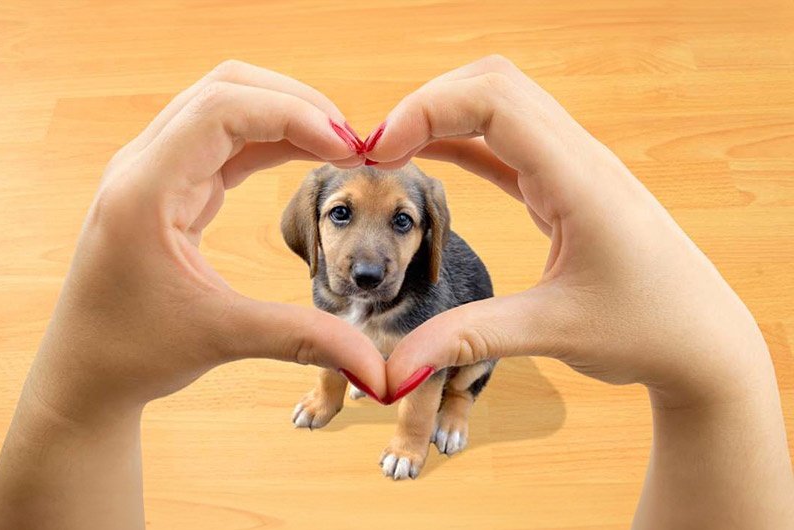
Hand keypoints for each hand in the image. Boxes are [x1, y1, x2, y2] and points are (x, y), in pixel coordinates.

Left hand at [30, 60, 386, 420]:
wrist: (86, 371)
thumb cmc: (135, 353)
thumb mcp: (222, 338)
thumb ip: (303, 338)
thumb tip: (376, 367)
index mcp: (145, 190)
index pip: (222, 110)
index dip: (293, 116)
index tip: (348, 150)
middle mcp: (144, 166)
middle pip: (225, 89)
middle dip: (295, 105)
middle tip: (352, 143)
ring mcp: (154, 171)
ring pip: (225, 107)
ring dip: (285, 117)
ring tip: (339, 148)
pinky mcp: (169, 186)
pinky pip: (224, 140)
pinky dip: (270, 141)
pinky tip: (306, 158)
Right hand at [364, 56, 793, 527]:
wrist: (702, 341)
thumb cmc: (647, 332)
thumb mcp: (554, 332)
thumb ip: (468, 340)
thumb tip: (391, 371)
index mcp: (580, 179)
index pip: (495, 101)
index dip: (427, 109)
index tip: (379, 151)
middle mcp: (579, 159)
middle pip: (494, 84)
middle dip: (427, 103)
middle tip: (377, 149)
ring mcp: (575, 169)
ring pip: (501, 105)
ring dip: (443, 116)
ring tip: (391, 150)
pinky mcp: (567, 188)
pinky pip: (507, 144)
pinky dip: (463, 141)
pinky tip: (429, 156)